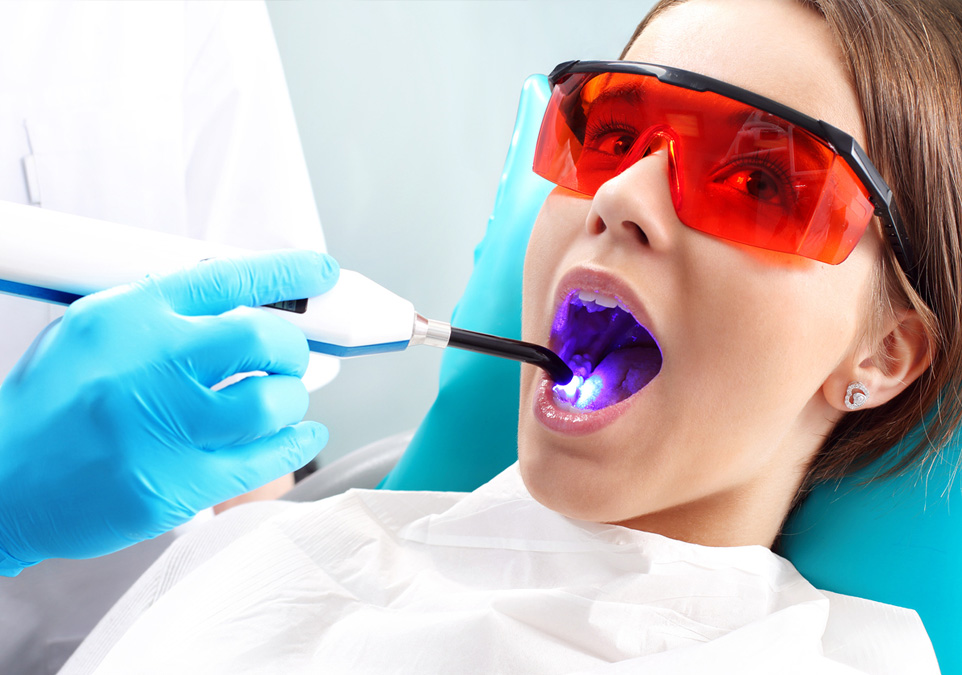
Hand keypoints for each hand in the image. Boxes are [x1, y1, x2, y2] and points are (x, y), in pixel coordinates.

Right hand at [0, 250, 338, 574]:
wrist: (1, 481)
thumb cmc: (53, 403)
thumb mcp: (96, 328)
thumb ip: (166, 312)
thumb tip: (246, 303)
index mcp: (130, 318)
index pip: (225, 278)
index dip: (285, 273)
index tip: (320, 272)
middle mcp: (148, 368)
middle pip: (260, 338)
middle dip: (290, 347)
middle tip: (287, 357)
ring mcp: (162, 430)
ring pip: (270, 403)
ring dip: (291, 399)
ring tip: (278, 399)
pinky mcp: (176, 485)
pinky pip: (265, 461)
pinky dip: (296, 444)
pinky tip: (300, 435)